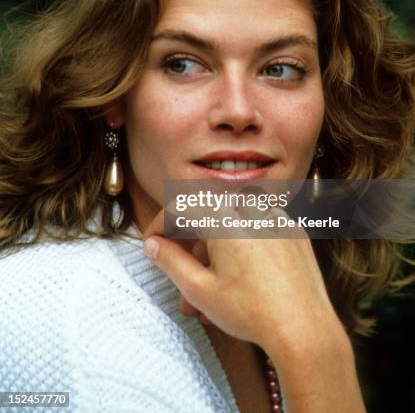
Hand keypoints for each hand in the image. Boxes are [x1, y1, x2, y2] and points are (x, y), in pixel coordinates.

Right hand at [142, 207, 342, 354]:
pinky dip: (244, 247)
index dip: (161, 224)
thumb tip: (153, 244)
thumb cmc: (252, 312)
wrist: (305, 330)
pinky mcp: (293, 232)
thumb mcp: (199, 290)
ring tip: (212, 291)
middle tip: (182, 275)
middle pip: (207, 217)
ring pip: (233, 225)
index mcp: (224, 218)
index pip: (181, 207)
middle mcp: (251, 210)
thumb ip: (170, 261)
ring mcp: (277, 218)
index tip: (153, 243)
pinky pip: (259, 230)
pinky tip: (242, 278)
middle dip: (190, 246)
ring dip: (216, 250)